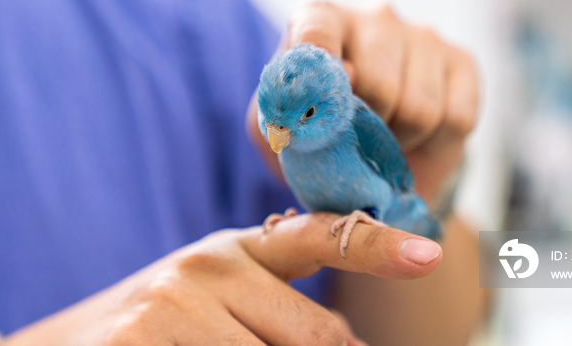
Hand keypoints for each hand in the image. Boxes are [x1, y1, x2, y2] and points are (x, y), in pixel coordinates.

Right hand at [5, 213, 441, 345]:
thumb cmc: (157, 328)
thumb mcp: (216, 299)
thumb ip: (274, 306)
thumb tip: (343, 339)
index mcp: (236, 248)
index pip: (317, 236)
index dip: (375, 244)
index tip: (427, 254)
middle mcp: (211, 265)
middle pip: (319, 336)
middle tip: (275, 345)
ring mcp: (176, 302)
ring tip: (221, 344)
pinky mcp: (145, 337)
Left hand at [248, 0, 479, 204]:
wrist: (372, 149)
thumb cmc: (317, 129)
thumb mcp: (279, 127)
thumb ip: (286, 106)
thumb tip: (346, 77)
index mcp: (320, 18)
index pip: (317, 28)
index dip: (320, 67)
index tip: (320, 103)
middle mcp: (375, 15)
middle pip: (379, 84)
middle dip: (366, 128)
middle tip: (357, 137)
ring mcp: (423, 35)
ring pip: (420, 108)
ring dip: (400, 141)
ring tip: (386, 137)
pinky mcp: (462, 61)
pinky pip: (457, 118)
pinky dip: (435, 143)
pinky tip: (418, 135)